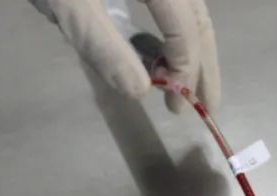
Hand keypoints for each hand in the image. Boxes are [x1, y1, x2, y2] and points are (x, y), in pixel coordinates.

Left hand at [31, 0, 220, 111]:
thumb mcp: (69, 3)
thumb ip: (102, 46)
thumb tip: (139, 91)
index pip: (186, 28)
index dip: (185, 69)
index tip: (174, 104)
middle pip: (200, 16)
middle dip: (204, 62)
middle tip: (207, 105)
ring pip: (192, 7)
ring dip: (195, 45)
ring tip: (190, 81)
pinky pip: (175, 0)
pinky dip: (178, 25)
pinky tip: (169, 48)